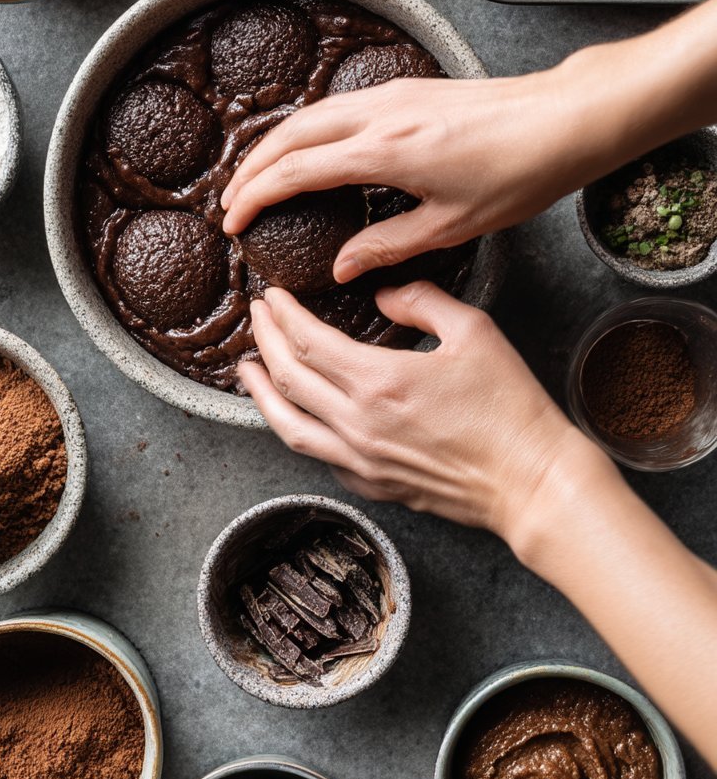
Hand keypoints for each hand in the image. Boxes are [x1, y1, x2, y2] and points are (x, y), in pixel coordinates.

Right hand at [222, 72, 585, 281]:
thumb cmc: (518, 173)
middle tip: (231, 203)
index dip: (255, 198)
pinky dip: (307, 129)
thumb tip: (342, 268)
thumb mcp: (452, 225)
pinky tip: (309, 150)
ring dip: (275, 145)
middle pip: (289, 135)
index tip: (233, 223)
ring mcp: (391, 95)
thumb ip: (388, 246)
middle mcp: (378, 115)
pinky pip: (337, 106)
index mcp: (384, 152)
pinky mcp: (407, 89)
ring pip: (310, 114)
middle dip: (251, 168)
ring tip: (258, 178)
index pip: (295, 171)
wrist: (562, 118)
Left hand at [239, 281, 597, 548]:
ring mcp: (361, 461)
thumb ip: (420, 300)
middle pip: (288, 378)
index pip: (307, 341)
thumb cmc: (510, 408)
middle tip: (256, 317)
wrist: (531, 483)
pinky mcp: (372, 486)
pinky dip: (298, 428)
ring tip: (248, 370)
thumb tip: (382, 292)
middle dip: (264, 341)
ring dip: (262, 393)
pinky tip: (298, 413)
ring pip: (288, 426)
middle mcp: (359, 425)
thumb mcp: (474, 330)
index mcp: (379, 382)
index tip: (272, 297)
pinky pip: (318, 455)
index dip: (282, 315)